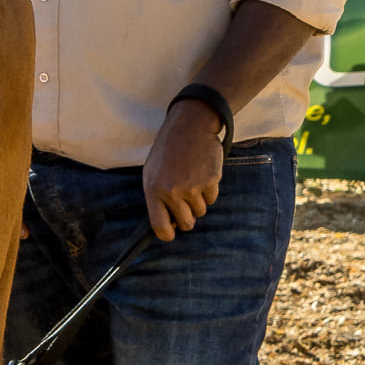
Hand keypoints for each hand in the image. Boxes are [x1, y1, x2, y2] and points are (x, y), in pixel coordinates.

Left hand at [141, 101, 225, 240]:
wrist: (189, 129)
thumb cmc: (167, 153)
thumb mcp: (152, 174)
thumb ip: (157, 198)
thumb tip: (168, 223)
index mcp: (154, 192)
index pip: (160, 226)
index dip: (167, 234)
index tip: (171, 234)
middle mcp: (173, 193)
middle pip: (186, 224)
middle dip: (187, 218)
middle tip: (185, 203)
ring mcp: (193, 188)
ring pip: (200, 211)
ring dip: (198, 202)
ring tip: (192, 182)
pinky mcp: (211, 181)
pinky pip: (212, 199)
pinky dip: (209, 191)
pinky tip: (202, 175)